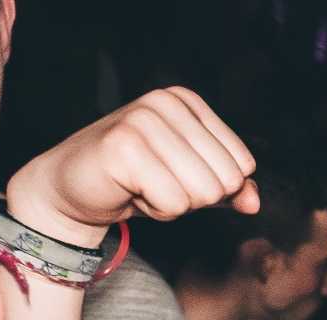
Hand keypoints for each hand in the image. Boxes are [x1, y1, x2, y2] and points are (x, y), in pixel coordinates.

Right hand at [4, 88, 257, 248]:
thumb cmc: (135, 183)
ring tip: (143, 187)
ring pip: (202, 194)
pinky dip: (154, 211)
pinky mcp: (123, 148)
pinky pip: (173, 204)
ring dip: (174, 205)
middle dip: (194, 198)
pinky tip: (130, 192)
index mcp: (187, 101)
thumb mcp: (191, 181)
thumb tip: (254, 203)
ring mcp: (142, 121)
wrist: (72, 190)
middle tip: (156, 184)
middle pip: (225, 180)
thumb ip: (229, 188)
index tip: (173, 175)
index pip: (241, 164)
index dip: (213, 187)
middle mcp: (165, 103)